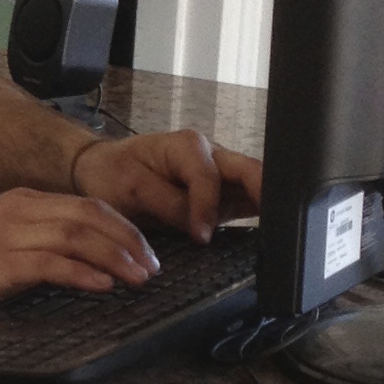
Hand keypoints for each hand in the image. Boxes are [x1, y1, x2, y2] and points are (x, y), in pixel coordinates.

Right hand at [0, 187, 161, 316]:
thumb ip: (31, 239)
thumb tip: (75, 259)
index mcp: (20, 202)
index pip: (86, 205)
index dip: (122, 227)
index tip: (144, 249)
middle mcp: (18, 211)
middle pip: (90, 216)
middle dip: (129, 240)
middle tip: (152, 265)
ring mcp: (7, 235)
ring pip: (78, 236)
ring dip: (115, 257)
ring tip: (138, 277)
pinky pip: (51, 264)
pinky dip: (83, 274)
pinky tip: (102, 285)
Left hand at [72, 126, 260, 242]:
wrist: (104, 171)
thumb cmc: (115, 173)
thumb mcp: (131, 188)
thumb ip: (168, 205)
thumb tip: (201, 227)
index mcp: (187, 146)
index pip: (208, 176)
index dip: (207, 207)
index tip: (201, 236)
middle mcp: (212, 156)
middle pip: (250, 171)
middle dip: (266, 194)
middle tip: (277, 226)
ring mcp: (221, 176)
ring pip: (255, 186)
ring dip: (267, 206)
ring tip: (279, 233)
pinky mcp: (224, 196)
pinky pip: (248, 202)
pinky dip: (259, 215)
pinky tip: (271, 233)